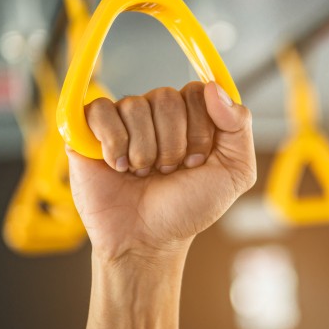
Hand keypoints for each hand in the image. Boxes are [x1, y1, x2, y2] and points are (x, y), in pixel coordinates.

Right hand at [68, 82, 255, 264]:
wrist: (146, 241)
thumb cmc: (186, 208)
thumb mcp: (234, 172)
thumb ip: (239, 125)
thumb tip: (215, 87)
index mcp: (191, 116)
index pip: (198, 91)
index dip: (199, 129)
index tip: (197, 162)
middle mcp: (157, 113)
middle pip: (166, 97)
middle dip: (172, 144)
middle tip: (168, 172)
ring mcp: (123, 120)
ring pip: (135, 106)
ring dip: (144, 152)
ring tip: (142, 174)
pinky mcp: (89, 130)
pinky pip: (101, 110)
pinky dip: (114, 143)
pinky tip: (118, 167)